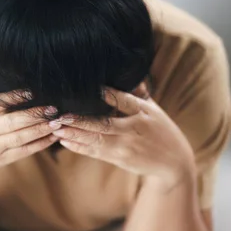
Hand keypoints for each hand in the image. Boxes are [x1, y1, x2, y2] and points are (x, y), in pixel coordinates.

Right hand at [0, 85, 59, 186]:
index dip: (11, 97)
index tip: (31, 89)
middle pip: (10, 123)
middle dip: (33, 115)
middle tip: (53, 107)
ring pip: (19, 139)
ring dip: (40, 130)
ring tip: (57, 120)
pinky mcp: (1, 161)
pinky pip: (23, 152)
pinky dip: (39, 145)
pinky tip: (53, 136)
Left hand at [52, 84, 195, 188]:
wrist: (174, 163)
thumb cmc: (161, 130)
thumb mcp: (154, 109)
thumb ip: (138, 92)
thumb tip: (127, 67)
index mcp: (144, 112)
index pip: (123, 100)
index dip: (107, 95)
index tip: (88, 88)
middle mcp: (134, 128)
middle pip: (104, 124)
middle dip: (80, 120)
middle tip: (60, 115)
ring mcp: (126, 146)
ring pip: (96, 140)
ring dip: (75, 134)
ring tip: (56, 128)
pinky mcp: (120, 158)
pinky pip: (96, 152)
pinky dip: (79, 147)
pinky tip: (64, 141)